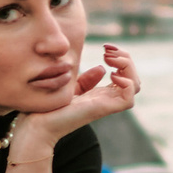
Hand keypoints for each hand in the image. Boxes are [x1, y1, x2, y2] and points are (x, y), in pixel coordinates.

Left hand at [18, 45, 139, 151]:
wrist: (37, 124)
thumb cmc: (49, 108)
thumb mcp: (71, 88)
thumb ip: (86, 80)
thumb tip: (102, 69)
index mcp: (101, 94)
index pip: (126, 76)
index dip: (121, 58)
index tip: (105, 48)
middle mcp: (107, 99)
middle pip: (134, 78)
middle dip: (125, 58)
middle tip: (107, 51)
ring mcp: (106, 104)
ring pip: (135, 86)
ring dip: (128, 67)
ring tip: (109, 59)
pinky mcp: (103, 109)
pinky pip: (129, 98)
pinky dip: (126, 83)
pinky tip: (110, 74)